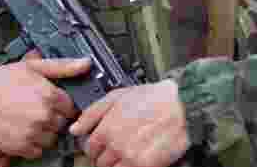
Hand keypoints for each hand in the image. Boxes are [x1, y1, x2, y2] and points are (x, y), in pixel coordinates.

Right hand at [0, 51, 91, 158]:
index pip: (71, 107)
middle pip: (62, 123)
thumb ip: (62, 66)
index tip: (49, 100)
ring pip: (51, 138)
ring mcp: (33, 134)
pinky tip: (20, 129)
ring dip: (43, 131)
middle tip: (33, 108)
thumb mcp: (31, 67)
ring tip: (26, 119)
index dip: (60, 103)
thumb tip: (86, 63)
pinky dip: (31, 143)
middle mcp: (44, 116)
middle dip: (52, 117)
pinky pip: (37, 151)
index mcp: (49, 95)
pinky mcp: (22, 148)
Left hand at [68, 80, 189, 166]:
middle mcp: (114, 145)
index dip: (93, 146)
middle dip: (104, 156)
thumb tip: (74, 128)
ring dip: (116, 164)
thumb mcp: (117, 96)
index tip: (100, 145)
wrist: (181, 107)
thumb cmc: (152, 99)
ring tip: (127, 153)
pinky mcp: (144, 166)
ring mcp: (129, 157)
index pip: (88, 147)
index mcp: (105, 128)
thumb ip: (92, 113)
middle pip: (99, 162)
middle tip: (116, 149)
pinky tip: (137, 158)